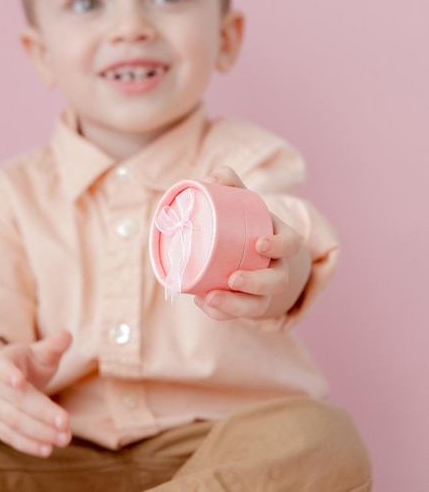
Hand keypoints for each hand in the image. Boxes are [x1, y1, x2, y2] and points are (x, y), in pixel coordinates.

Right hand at [0, 330, 72, 457]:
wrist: (8, 381)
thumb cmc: (29, 363)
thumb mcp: (40, 352)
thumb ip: (53, 346)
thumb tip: (67, 336)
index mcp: (1, 361)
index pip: (2, 367)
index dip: (9, 374)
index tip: (20, 381)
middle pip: (16, 401)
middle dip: (41, 413)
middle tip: (65, 422)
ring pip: (14, 422)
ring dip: (39, 432)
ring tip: (64, 438)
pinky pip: (10, 437)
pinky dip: (28, 445)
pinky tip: (47, 449)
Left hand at [194, 167, 307, 320]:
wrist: (239, 250)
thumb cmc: (240, 223)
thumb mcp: (237, 202)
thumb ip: (228, 184)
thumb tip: (214, 177)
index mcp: (279, 240)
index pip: (292, 244)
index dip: (279, 246)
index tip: (259, 244)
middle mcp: (276, 268)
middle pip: (278, 281)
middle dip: (257, 283)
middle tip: (233, 278)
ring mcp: (262, 290)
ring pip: (260, 305)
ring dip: (237, 305)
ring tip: (211, 297)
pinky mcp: (245, 303)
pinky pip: (236, 315)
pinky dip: (219, 312)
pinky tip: (201, 301)